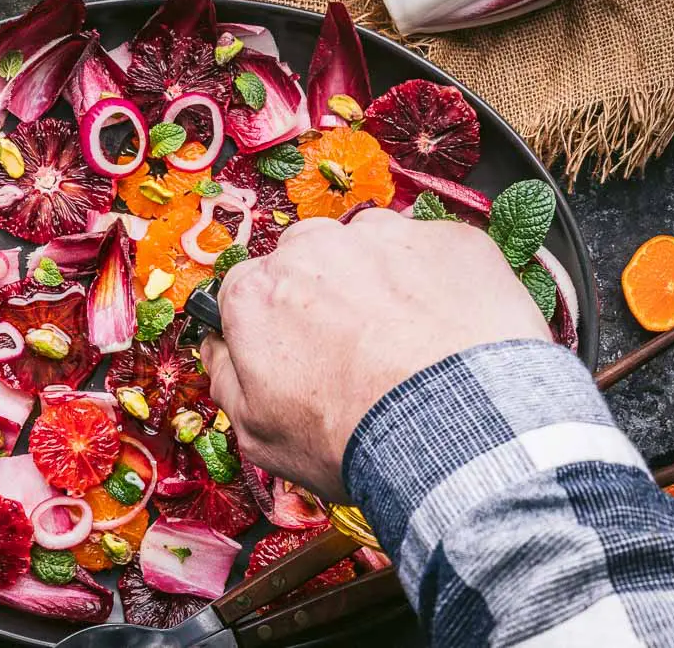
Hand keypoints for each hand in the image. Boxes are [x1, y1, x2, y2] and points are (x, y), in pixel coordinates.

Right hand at [200, 209, 550, 501]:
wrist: (454, 432)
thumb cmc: (353, 436)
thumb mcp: (258, 434)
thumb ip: (225, 380)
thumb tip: (219, 351)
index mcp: (257, 294)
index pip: (246, 292)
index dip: (269, 325)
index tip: (291, 350)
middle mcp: (312, 249)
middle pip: (305, 260)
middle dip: (321, 296)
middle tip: (352, 350)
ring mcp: (383, 237)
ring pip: (367, 248)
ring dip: (376, 280)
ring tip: (404, 342)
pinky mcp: (445, 240)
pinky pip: (431, 253)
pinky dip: (435, 283)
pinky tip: (445, 330)